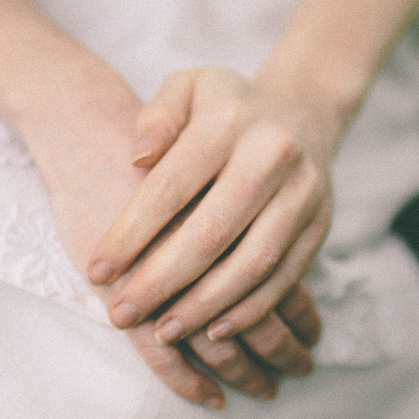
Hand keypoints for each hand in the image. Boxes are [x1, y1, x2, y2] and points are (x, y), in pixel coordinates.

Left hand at [10, 60, 320, 407]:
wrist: (302, 112)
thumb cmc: (223, 106)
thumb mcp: (186, 87)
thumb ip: (157, 116)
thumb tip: (138, 157)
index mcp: (229, 122)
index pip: (171, 187)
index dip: (130, 234)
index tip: (97, 271)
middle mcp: (272, 156)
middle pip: (211, 232)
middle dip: (161, 281)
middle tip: (121, 314)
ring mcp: (303, 193)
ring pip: (253, 262)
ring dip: (205, 306)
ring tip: (163, 332)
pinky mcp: (320, 225)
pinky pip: (286, 276)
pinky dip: (251, 309)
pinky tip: (215, 330)